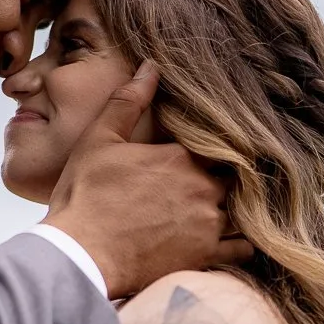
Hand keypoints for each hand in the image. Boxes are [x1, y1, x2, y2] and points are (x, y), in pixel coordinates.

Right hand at [44, 64, 251, 297]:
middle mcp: (203, 188)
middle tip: (216, 178)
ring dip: (236, 207)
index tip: (208, 150)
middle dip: (225, 176)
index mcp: (181, 157)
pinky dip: (241, 242)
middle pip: (232, 176)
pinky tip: (233, 238)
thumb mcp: (98, 140)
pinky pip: (242, 248)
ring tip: (226, 207)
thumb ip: (128, 102)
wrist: (80, 255)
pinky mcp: (205, 256)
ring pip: (242, 210)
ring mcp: (208, 225)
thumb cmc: (85, 196)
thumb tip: (151, 66)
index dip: (215, 147)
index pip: (218, 144)